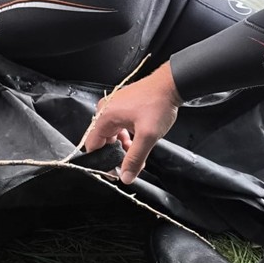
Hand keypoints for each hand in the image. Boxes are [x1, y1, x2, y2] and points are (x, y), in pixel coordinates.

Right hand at [82, 62, 182, 183]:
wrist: (171, 85)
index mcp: (105, 115)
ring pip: (112, 134)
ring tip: (139, 154)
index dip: (101, 161)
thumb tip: (125, 177)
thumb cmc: (158, 105)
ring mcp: (114, 106)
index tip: (114, 172)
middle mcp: (105, 110)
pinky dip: (127, 137)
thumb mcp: (147, 136)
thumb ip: (135, 158)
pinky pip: (119, 126)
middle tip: (132, 165)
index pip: (92, 145)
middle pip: (103, 140)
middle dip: (116, 155)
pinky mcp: (122, 106)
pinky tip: (139, 141)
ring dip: (123, 147)